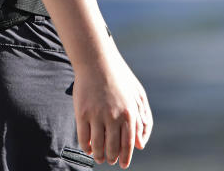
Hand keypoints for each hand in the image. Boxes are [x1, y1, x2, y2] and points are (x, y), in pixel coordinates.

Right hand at [73, 48, 152, 167]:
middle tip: (109, 160)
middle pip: (112, 148)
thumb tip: (140, 144)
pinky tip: (88, 148)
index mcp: (129, 113)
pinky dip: (86, 147)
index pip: (128, 144)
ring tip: (98, 157)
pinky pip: (83, 137)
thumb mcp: (136, 95)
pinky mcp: (82, 112)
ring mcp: (97, 115)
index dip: (125, 157)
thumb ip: (141, 119)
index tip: (123, 165)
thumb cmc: (119, 78)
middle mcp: (114, 116)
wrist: (97, 61)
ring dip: (98, 155)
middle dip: (111, 157)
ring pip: (97, 146)